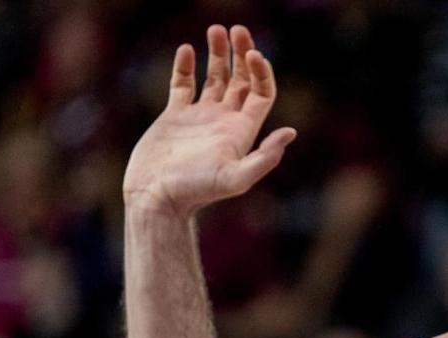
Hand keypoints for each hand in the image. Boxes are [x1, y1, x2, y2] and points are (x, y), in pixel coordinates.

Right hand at [123, 24, 294, 216]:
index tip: (252, 53)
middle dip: (243, 53)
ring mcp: (200, 117)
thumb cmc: (195, 191)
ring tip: (215, 30)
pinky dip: (184, 66)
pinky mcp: (175, 117)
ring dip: (218, 53)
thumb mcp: (235, 178)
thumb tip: (290, 133)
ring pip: (214, 77)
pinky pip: (183, 84)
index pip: (261, 92)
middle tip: (238, 29)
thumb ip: (264, 158)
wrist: (157, 198)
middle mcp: (224, 121)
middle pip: (241, 79)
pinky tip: (186, 50)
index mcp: (241, 131)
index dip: (261, 71)